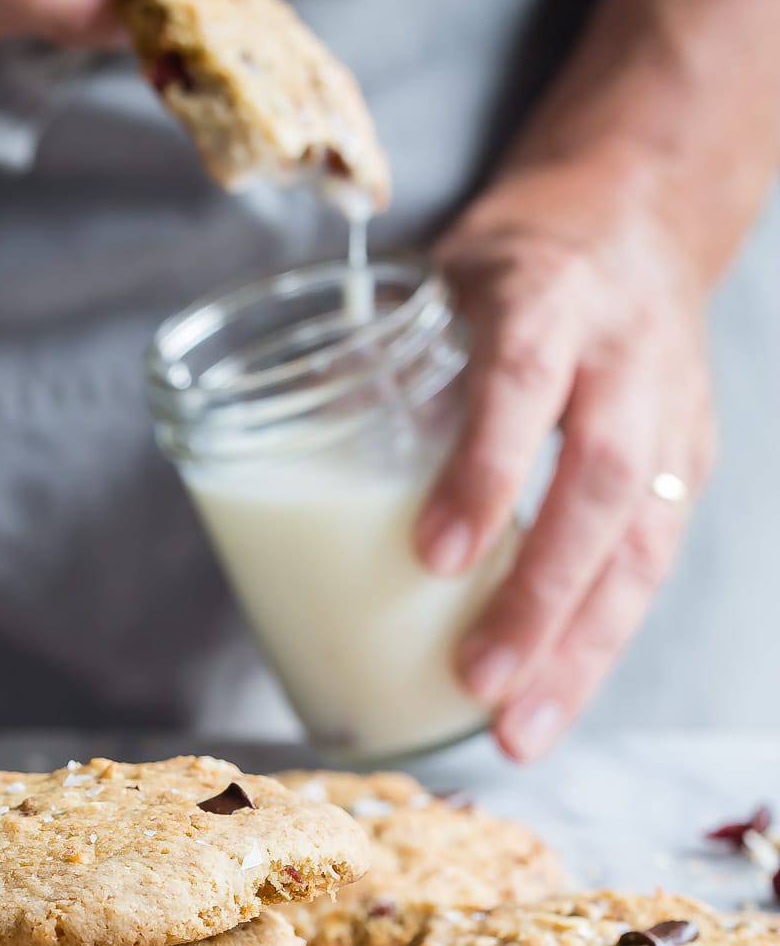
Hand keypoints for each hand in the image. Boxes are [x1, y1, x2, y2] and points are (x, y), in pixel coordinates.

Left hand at [416, 159, 714, 759]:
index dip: (482, 469)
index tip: (431, 555)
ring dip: (579, 650)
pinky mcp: (689, 461)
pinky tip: (552, 699)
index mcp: (546, 295)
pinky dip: (599, 639)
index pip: (524, 379)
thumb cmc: (511, 266)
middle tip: (477, 680)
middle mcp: (624, 354)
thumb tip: (256, 462)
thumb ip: (371, 359)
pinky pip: (650, 562)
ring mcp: (672, 412)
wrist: (639, 212)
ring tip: (519, 733)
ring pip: (643, 543)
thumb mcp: (437, 278)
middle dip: (540, 595)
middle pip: (601, 483)